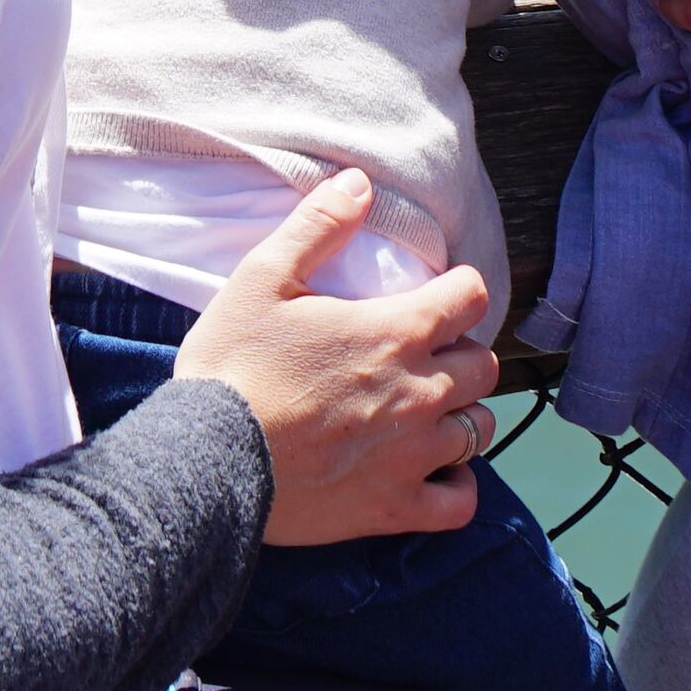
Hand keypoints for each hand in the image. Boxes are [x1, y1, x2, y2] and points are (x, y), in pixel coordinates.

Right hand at [171, 170, 496, 544]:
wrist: (204, 460)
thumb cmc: (231, 364)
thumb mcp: (263, 277)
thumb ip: (318, 225)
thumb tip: (359, 181)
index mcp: (395, 333)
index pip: (471, 296)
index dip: (456, 291)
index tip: (433, 299)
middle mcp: (419, 393)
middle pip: (485, 366)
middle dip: (461, 355)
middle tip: (422, 358)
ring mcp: (412, 456)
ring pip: (480, 429)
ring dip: (459, 415)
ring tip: (424, 413)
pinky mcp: (394, 509)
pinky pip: (461, 503)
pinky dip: (456, 487)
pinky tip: (430, 473)